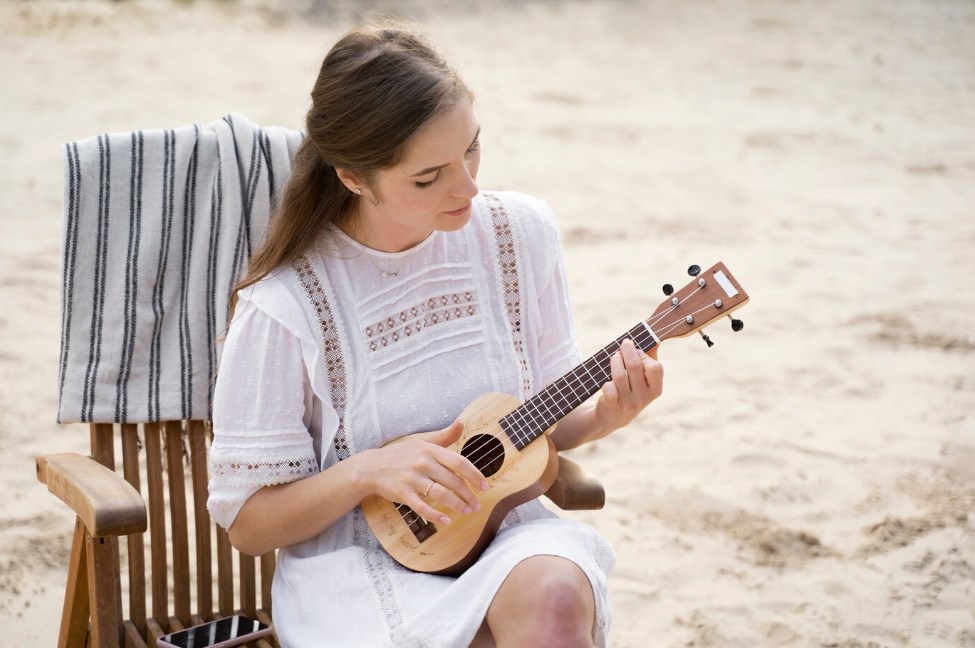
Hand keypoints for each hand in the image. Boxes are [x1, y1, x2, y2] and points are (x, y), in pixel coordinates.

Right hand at [363, 420, 488, 524]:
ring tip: (467, 511)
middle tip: (477, 505)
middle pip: (453, 481)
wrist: (372, 466)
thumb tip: (462, 423)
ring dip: (457, 505)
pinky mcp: (403, 494)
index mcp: (430, 450)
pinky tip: (446, 520)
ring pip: (440, 494)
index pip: (459, 462)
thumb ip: (444, 436)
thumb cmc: (401, 453)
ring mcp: (412, 479)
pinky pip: (422, 507)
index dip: (474, 475)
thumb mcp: (422, 441)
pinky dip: (435, 515)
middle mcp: (422, 463)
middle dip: (468, 495)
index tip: (485, 486)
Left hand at [594, 338, 662, 434]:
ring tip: (615, 356)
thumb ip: (650, 360)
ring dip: (615, 360)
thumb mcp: (644, 380)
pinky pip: (608, 388)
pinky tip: (607, 380)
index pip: (655, 368)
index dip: (644, 356)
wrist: (614, 416)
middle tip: (624, 344)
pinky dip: (606, 381)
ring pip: (619, 375)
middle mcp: (643, 398)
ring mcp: (628, 403)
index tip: (638, 351)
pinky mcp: (612, 406)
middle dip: (627, 351)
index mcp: (655, 390)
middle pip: (635, 367)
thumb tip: (655, 340)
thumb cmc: (631, 390)